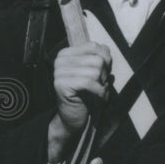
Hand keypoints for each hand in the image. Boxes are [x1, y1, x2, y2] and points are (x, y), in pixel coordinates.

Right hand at [47, 43, 111, 163]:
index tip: (102, 74)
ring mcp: (59, 71)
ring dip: (101, 85)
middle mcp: (60, 60)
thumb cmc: (87, 94)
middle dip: (104, 75)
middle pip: (98, 59)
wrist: (74, 117)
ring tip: (97, 92)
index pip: (95, 47)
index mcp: (67, 53)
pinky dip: (99, 92)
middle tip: (99, 86)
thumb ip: (101, 58)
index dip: (105, 61)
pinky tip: (97, 98)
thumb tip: (106, 51)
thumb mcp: (96, 72)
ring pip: (95, 71)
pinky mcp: (61, 84)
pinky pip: (89, 82)